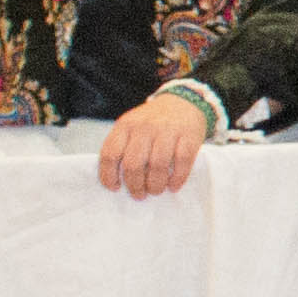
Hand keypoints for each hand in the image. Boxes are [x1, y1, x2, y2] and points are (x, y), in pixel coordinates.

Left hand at [97, 92, 211, 198]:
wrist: (184, 102)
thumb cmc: (154, 122)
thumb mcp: (132, 126)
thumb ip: (123, 146)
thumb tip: (118, 180)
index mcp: (125, 125)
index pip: (110, 154)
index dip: (109, 175)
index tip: (115, 187)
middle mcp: (144, 127)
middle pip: (133, 164)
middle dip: (135, 185)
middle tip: (139, 194)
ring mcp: (167, 131)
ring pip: (157, 166)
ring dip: (155, 185)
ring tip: (156, 190)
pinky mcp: (188, 136)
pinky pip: (182, 163)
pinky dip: (177, 179)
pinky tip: (173, 185)